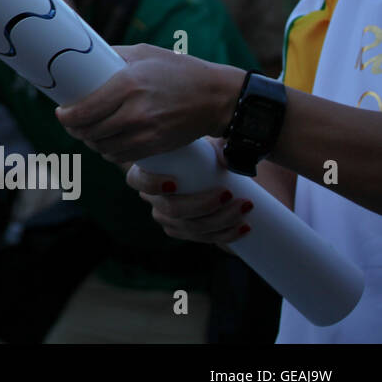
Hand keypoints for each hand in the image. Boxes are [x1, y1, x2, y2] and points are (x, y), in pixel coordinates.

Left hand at [54, 44, 243, 163]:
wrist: (216, 98)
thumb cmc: (178, 71)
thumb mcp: (143, 53)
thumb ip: (112, 57)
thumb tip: (83, 58)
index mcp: (127, 85)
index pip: (84, 110)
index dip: (66, 116)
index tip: (61, 112)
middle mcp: (134, 112)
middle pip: (89, 131)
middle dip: (75, 128)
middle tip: (72, 121)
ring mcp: (145, 133)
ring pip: (102, 147)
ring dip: (91, 141)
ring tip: (88, 130)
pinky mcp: (154, 147)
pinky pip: (120, 156)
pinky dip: (109, 151)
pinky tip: (108, 140)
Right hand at [126, 139, 252, 244]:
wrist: (216, 173)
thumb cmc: (202, 153)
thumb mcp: (206, 143)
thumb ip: (216, 143)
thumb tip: (225, 158)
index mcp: (147, 172)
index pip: (137, 181)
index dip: (151, 185)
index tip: (174, 183)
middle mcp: (154, 199)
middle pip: (171, 209)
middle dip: (201, 206)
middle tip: (228, 194)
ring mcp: (168, 219)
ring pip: (190, 227)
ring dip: (220, 220)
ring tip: (245, 206)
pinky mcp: (186, 232)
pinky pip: (202, 238)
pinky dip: (225, 234)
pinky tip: (244, 227)